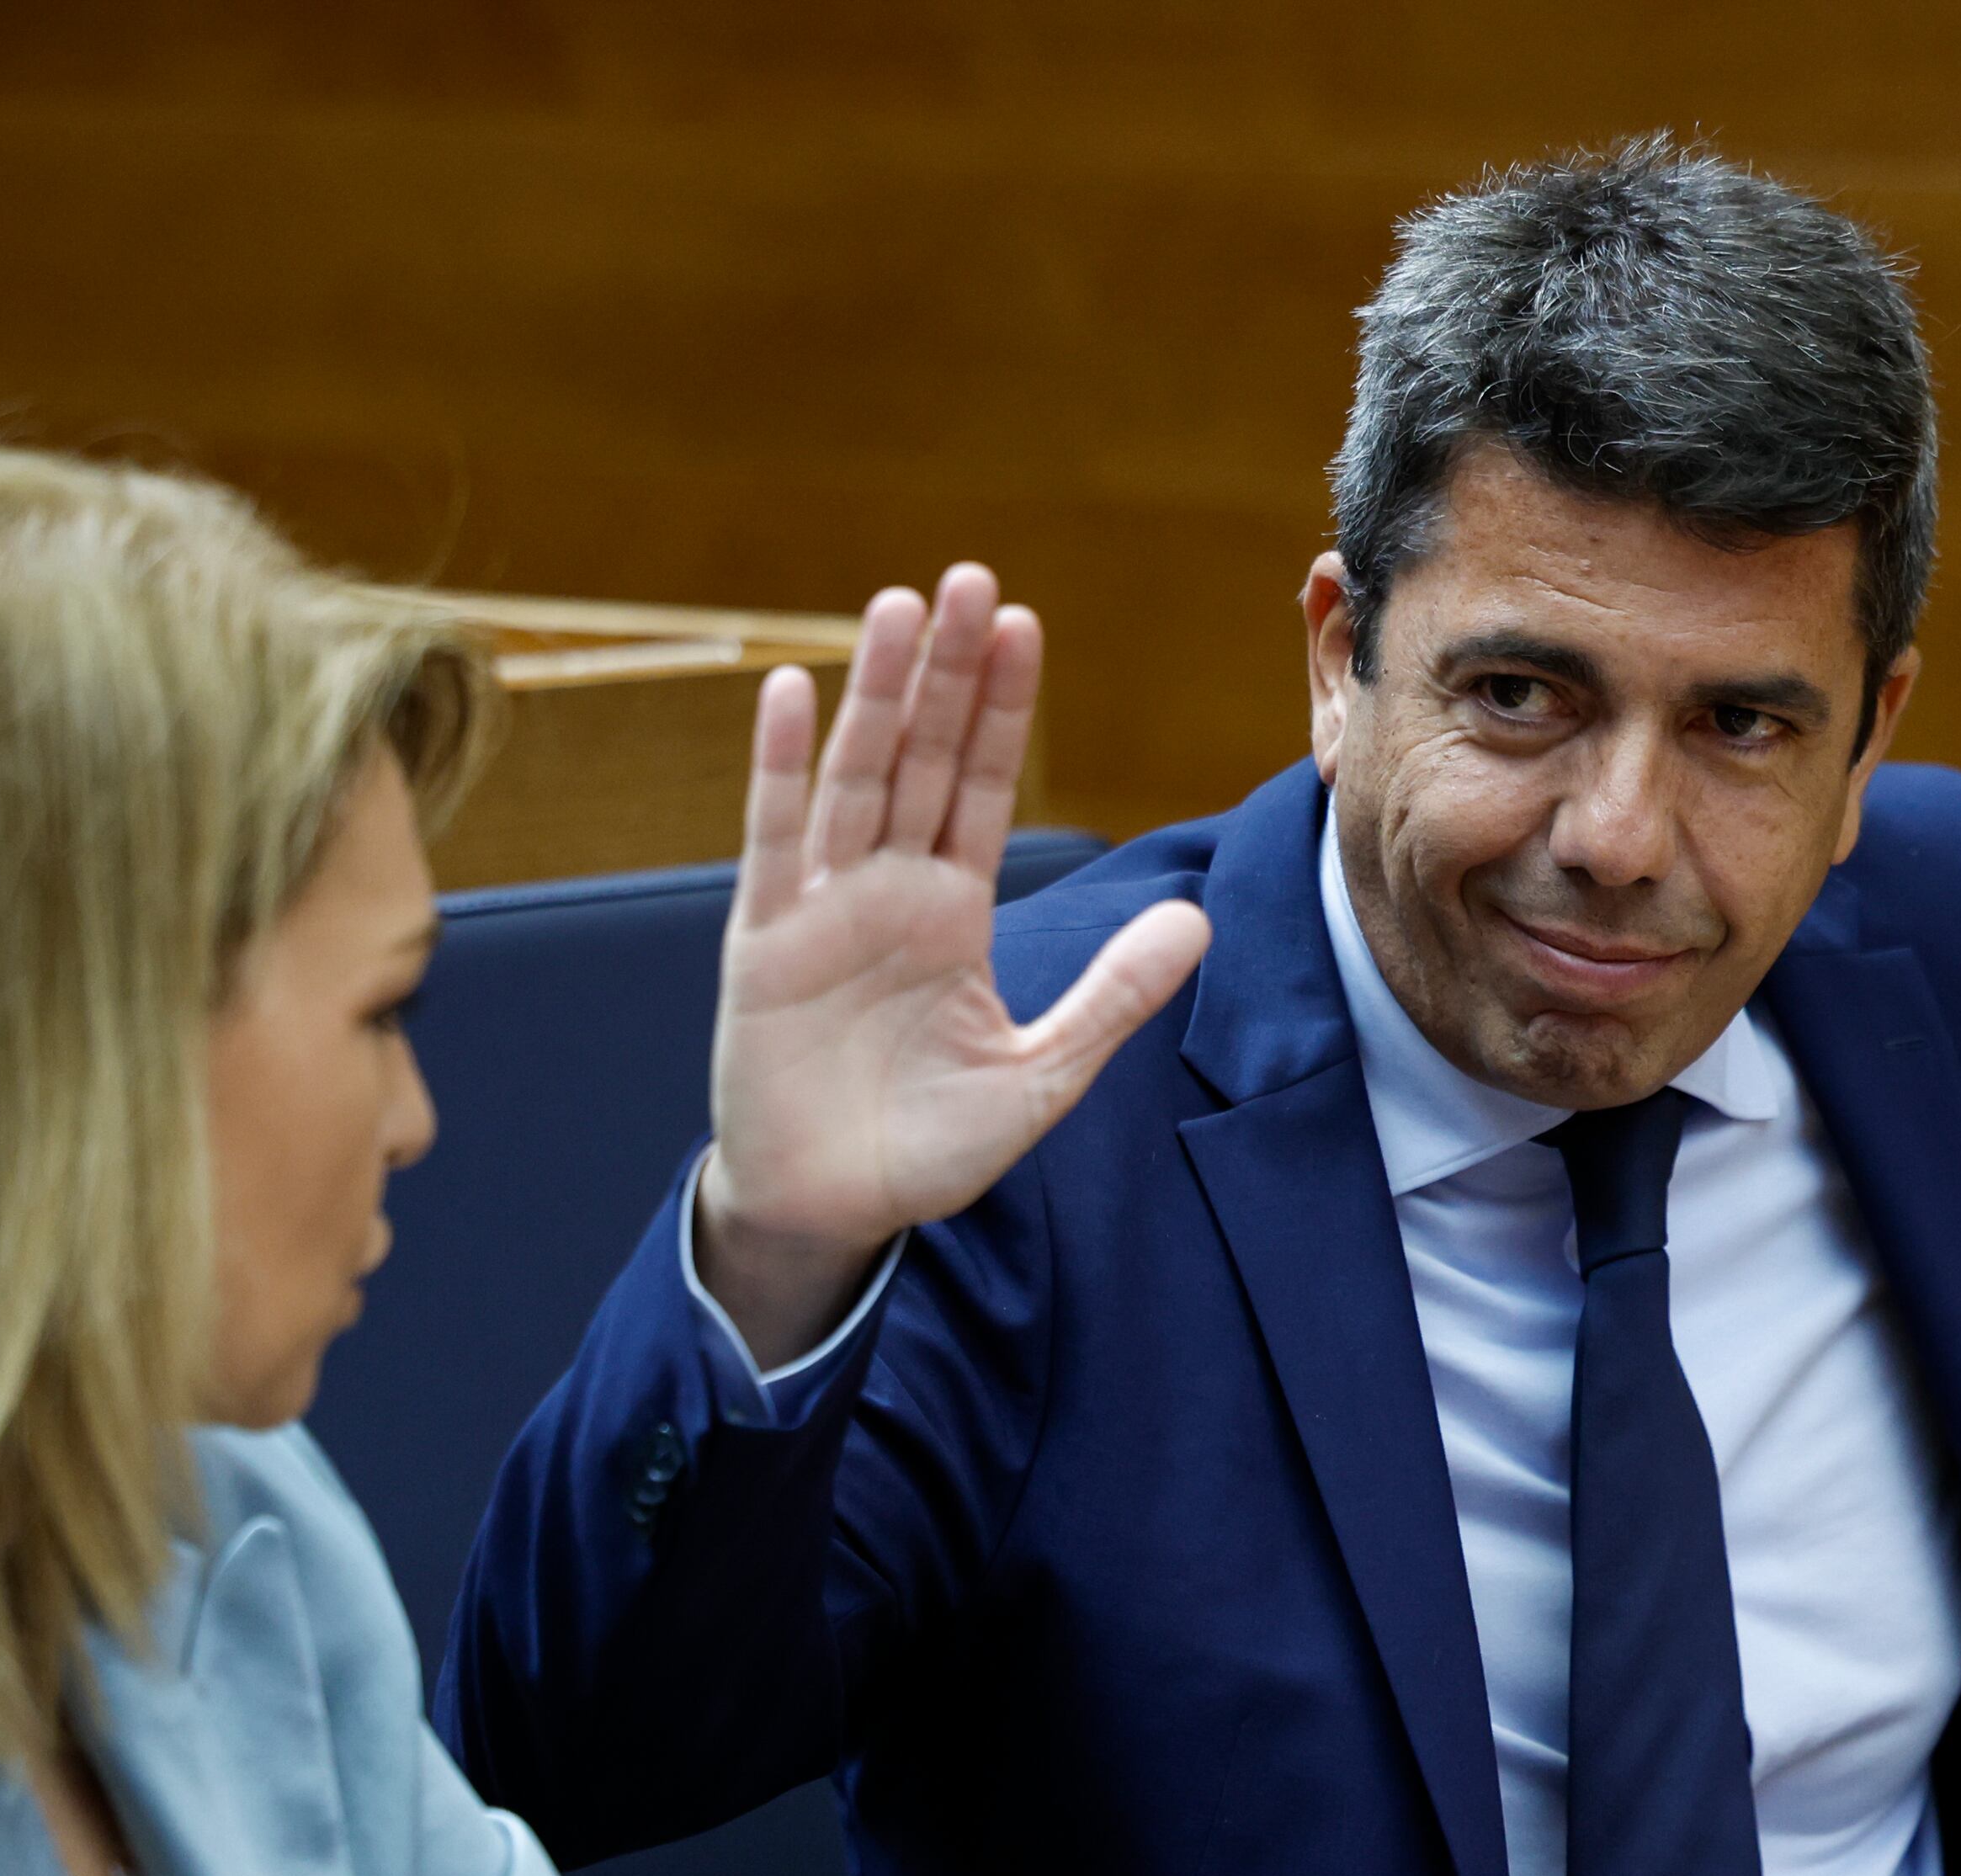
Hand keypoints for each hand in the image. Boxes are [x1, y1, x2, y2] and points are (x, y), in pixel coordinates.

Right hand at [694, 564, 1210, 1364]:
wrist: (832, 1212)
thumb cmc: (926, 1148)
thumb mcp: (1041, 1076)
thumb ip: (1113, 998)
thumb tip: (1197, 925)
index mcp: (951, 912)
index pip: (985, 787)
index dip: (1004, 708)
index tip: (1025, 626)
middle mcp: (888, 890)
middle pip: (925, 758)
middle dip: (949, 671)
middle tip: (973, 578)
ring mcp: (822, 906)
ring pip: (856, 775)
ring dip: (877, 693)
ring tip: (901, 607)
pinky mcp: (764, 940)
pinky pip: (774, 838)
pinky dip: (778, 765)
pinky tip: (787, 690)